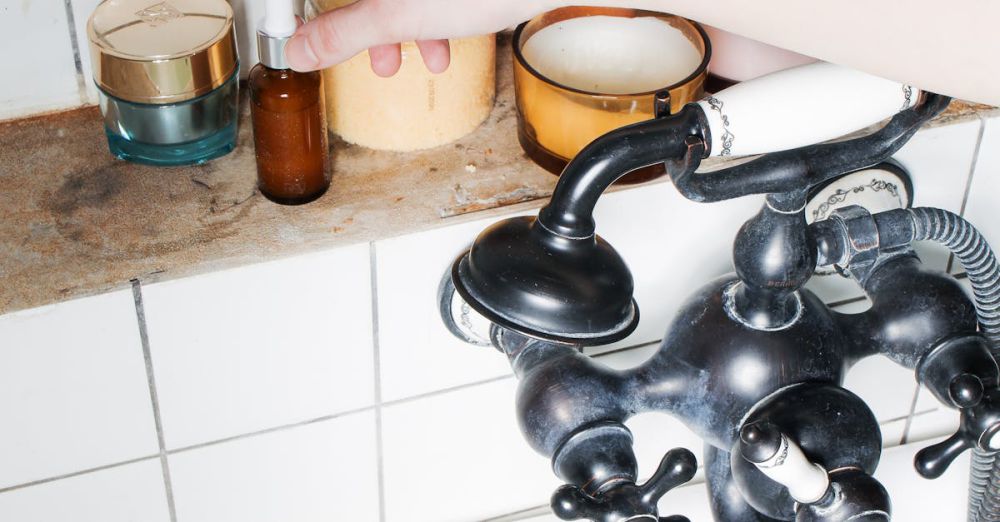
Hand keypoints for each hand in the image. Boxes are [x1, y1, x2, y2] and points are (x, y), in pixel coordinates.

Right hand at [286, 0, 555, 75]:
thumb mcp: (396, 15)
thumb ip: (344, 31)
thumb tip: (298, 49)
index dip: (317, 15)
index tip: (305, 34)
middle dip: (370, 25)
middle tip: (374, 54)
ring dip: (405, 28)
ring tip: (414, 58)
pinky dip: (435, 18)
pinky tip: (447, 45)